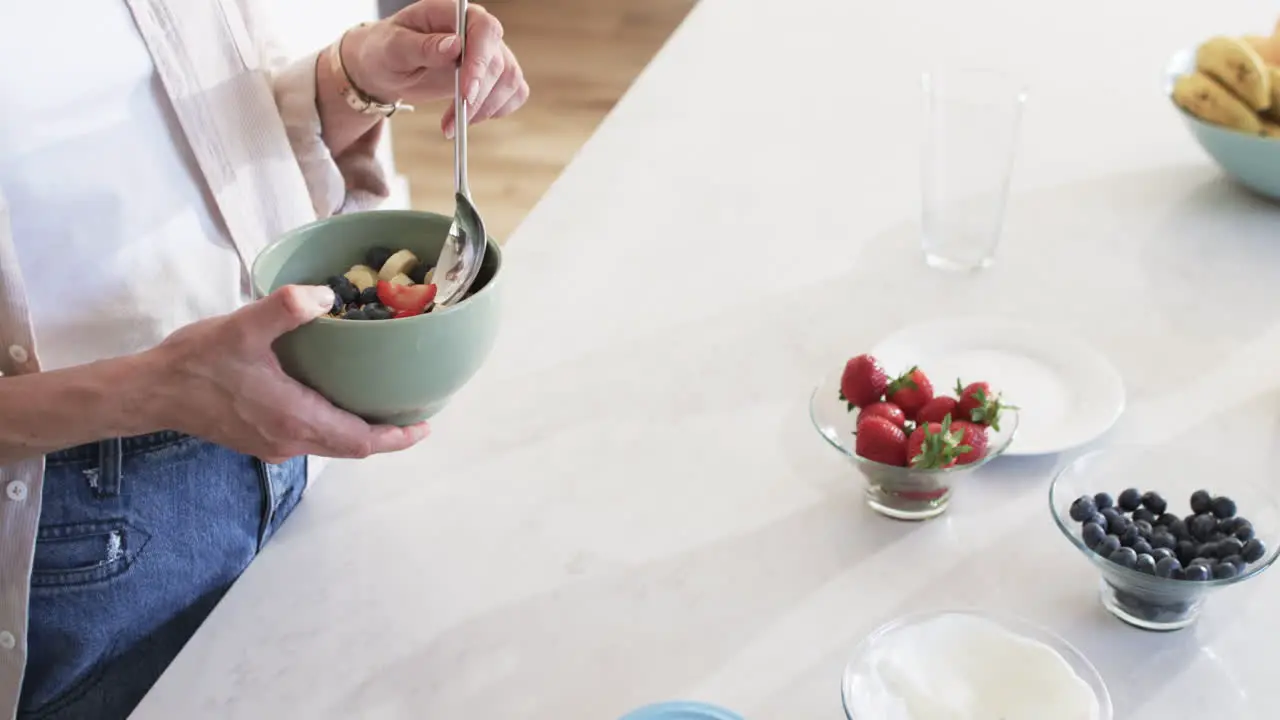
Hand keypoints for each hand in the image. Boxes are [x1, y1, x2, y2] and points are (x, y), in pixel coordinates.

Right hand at [148, 285, 429, 463]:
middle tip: (415, 413)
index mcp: (293, 419)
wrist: (151, 392)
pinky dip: (336, 425)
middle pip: (352, 447)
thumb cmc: (195, 362)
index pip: (360, 441)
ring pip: (332, 444)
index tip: (424, 425)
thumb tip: (326, 295)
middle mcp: (290, 440)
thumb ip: (284, 309)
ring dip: (362, 431)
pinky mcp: (262, 439)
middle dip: (387, 435)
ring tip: (385, 406)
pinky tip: (340, 400)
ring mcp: (275, 443)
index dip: (396, 437)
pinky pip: (312, 438)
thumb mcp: (241, 326)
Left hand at [343, 1, 529, 137]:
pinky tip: (470, 118)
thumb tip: (453, 45)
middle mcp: (476, 31)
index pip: (484, 29)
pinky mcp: (493, 77)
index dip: (480, 60)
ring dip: (486, 109)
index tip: (466, 91)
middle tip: (455, 120)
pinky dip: (496, 111)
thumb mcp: (393, 48)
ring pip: (509, 81)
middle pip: (498, 62)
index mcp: (453, 14)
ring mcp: (488, 54)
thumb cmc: (385, 51)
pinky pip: (514, 93)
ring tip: (453, 124)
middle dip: (478, 97)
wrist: (386, 68)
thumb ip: (422, 46)